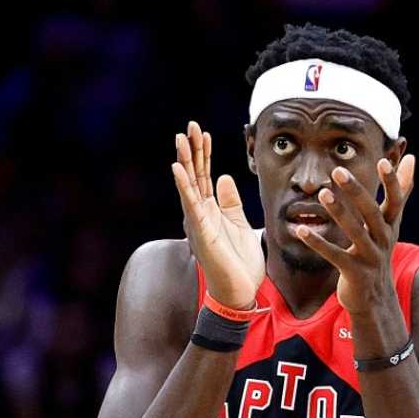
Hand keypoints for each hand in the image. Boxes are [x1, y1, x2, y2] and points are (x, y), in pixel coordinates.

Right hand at [172, 121, 264, 308]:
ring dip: (185, 160)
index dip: (205, 154)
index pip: (205, 175)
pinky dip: (184, 185)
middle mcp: (200, 213)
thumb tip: (224, 178)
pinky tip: (177, 167)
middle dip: (193, 149)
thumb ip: (231, 202)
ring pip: (190, 184)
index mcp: (211, 211)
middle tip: (190, 125)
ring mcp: (198, 221)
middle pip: (195, 175)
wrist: (239, 292)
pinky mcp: (201, 231)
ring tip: (181, 138)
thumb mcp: (241, 225)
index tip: (204, 133)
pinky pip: (191, 204)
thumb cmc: (239, 263)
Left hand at [296, 155, 415, 314]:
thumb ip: (400, 191)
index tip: (383, 161)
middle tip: (338, 171)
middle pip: (372, 213)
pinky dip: (318, 243)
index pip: (396, 201)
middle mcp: (384, 240)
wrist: (376, 298)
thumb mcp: (391, 223)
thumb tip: (412, 157)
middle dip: (356, 192)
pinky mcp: (354, 273)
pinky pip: (334, 255)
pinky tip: (301, 230)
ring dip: (338, 212)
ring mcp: (370, 258)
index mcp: (391, 226)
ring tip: (322, 194)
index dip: (392, 182)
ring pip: (355, 232)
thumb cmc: (379, 252)